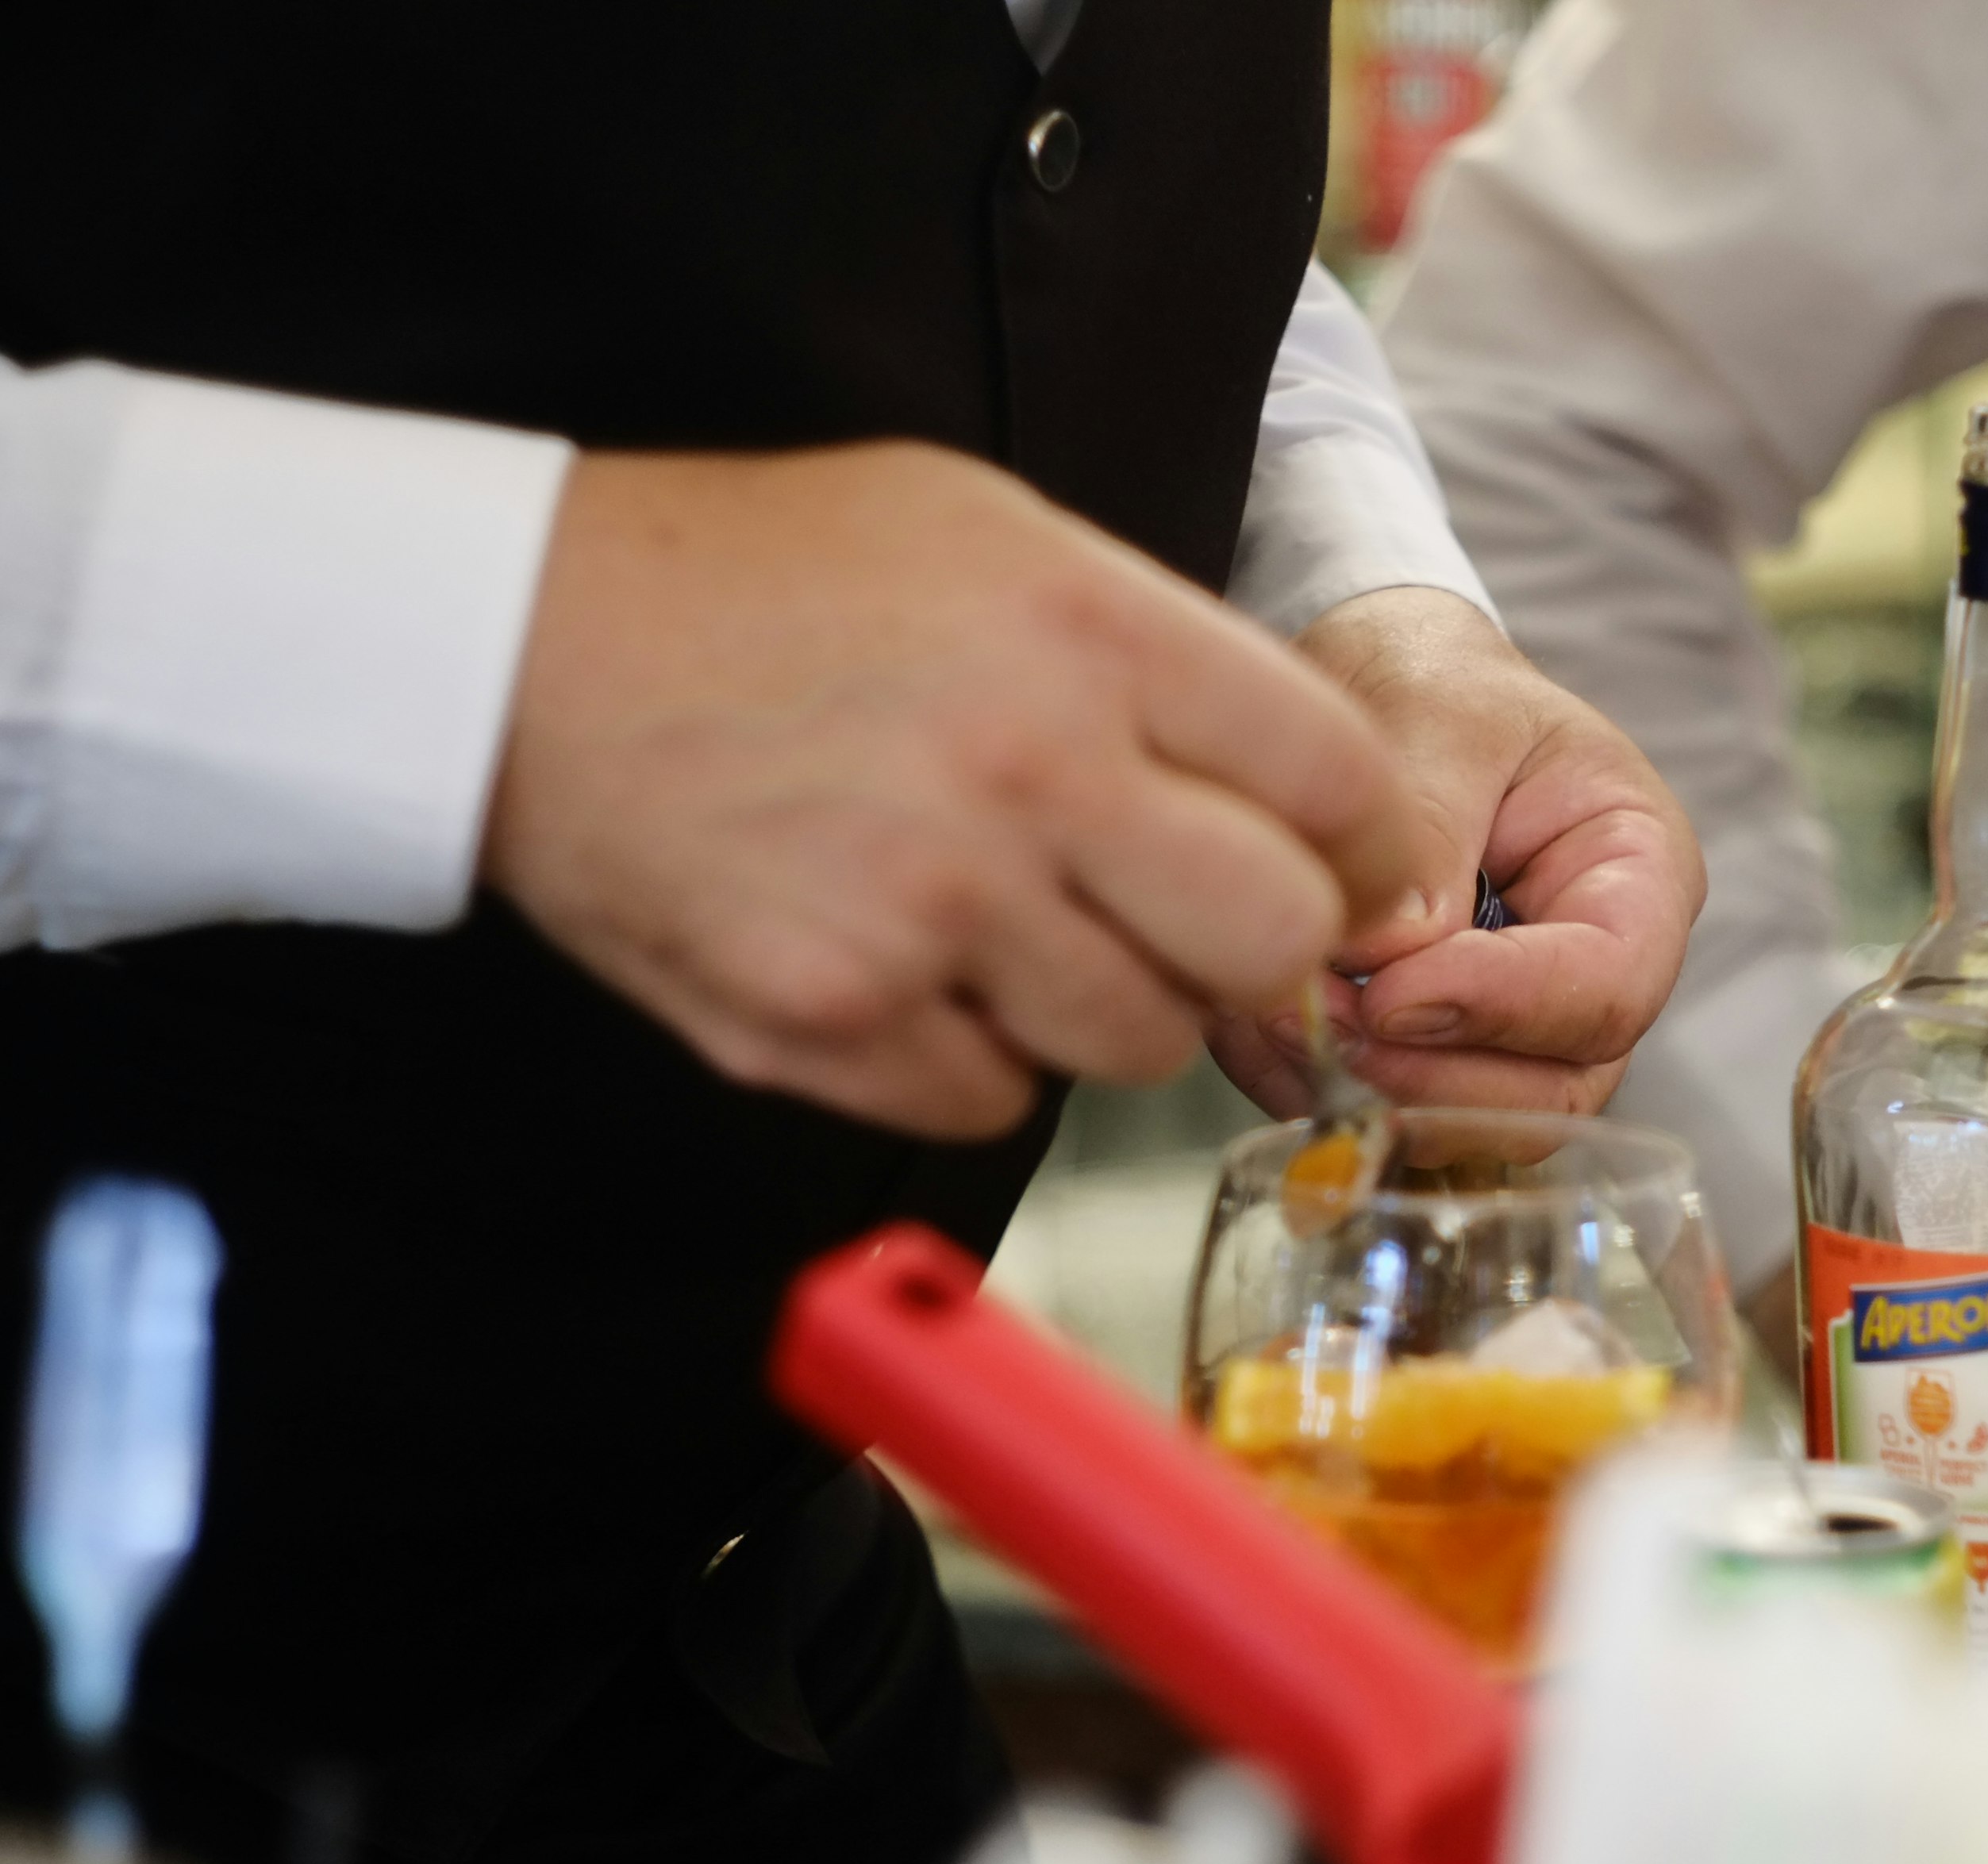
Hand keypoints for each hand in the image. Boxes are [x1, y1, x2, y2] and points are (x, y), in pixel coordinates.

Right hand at [485, 443, 1414, 1137]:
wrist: (520, 641)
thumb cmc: (772, 583)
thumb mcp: (994, 536)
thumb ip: (1164, 656)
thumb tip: (1320, 802)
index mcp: (1091, 632)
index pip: (1336, 780)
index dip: (1364, 843)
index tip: (1343, 867)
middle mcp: (1028, 772)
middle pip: (1273, 940)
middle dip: (1255, 947)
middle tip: (1194, 918)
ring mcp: (925, 908)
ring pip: (1139, 1043)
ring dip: (1105, 1002)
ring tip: (1014, 919)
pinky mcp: (826, 1015)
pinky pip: (995, 1099)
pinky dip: (973, 1054)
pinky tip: (908, 963)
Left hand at [1207, 588, 1702, 1116]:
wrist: (1380, 693)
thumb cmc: (1435, 683)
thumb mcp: (1441, 717)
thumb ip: (1428, 828)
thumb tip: (1392, 955)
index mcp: (1638, 875)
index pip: (1610, 987)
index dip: (1503, 1009)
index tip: (1390, 995)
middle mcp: (1594, 973)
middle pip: (1553, 1089)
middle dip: (1429, 1074)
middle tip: (1315, 1019)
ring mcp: (1519, 1029)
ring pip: (1472, 1123)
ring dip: (1368, 1093)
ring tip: (1274, 1018)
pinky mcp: (1435, 1058)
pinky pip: (1391, 1115)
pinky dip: (1317, 1093)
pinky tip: (1255, 1030)